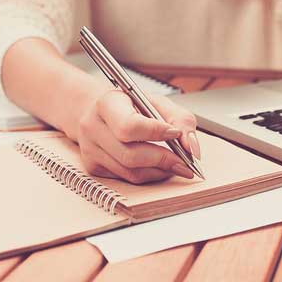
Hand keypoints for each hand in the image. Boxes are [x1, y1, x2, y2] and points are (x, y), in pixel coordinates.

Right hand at [77, 89, 200, 183]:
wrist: (102, 113)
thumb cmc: (132, 106)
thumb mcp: (158, 103)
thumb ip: (181, 120)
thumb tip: (192, 148)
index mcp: (108, 104)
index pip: (129, 125)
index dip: (155, 132)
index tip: (175, 134)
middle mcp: (93, 127)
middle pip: (130, 154)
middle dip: (163, 159)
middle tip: (185, 163)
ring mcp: (90, 150)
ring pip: (130, 171)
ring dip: (159, 171)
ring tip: (176, 165)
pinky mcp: (93, 168)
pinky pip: (126, 178)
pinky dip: (148, 175)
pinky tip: (159, 167)